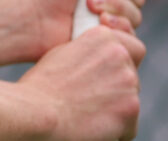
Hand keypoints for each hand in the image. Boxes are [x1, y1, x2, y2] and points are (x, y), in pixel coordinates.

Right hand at [18, 26, 144, 139]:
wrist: (36, 113)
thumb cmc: (40, 87)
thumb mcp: (62, 54)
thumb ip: (88, 51)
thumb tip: (101, 59)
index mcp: (102, 37)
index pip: (131, 48)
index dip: (119, 64)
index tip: (104, 76)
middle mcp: (120, 55)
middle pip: (131, 76)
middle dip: (117, 88)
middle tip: (90, 100)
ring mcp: (128, 82)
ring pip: (130, 101)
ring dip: (115, 110)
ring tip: (86, 115)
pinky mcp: (131, 109)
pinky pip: (129, 125)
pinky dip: (115, 131)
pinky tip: (91, 129)